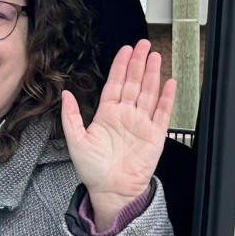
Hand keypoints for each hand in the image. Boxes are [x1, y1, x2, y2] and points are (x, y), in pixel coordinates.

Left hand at [61, 40, 176, 228]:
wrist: (111, 191)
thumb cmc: (93, 170)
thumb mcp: (76, 141)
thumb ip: (71, 117)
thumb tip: (65, 94)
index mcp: (107, 114)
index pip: (115, 84)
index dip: (120, 66)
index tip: (125, 50)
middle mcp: (126, 116)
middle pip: (134, 83)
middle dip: (138, 63)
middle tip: (143, 44)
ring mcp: (141, 124)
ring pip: (148, 93)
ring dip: (152, 74)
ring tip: (155, 56)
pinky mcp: (154, 135)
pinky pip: (162, 113)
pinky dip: (167, 98)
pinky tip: (169, 83)